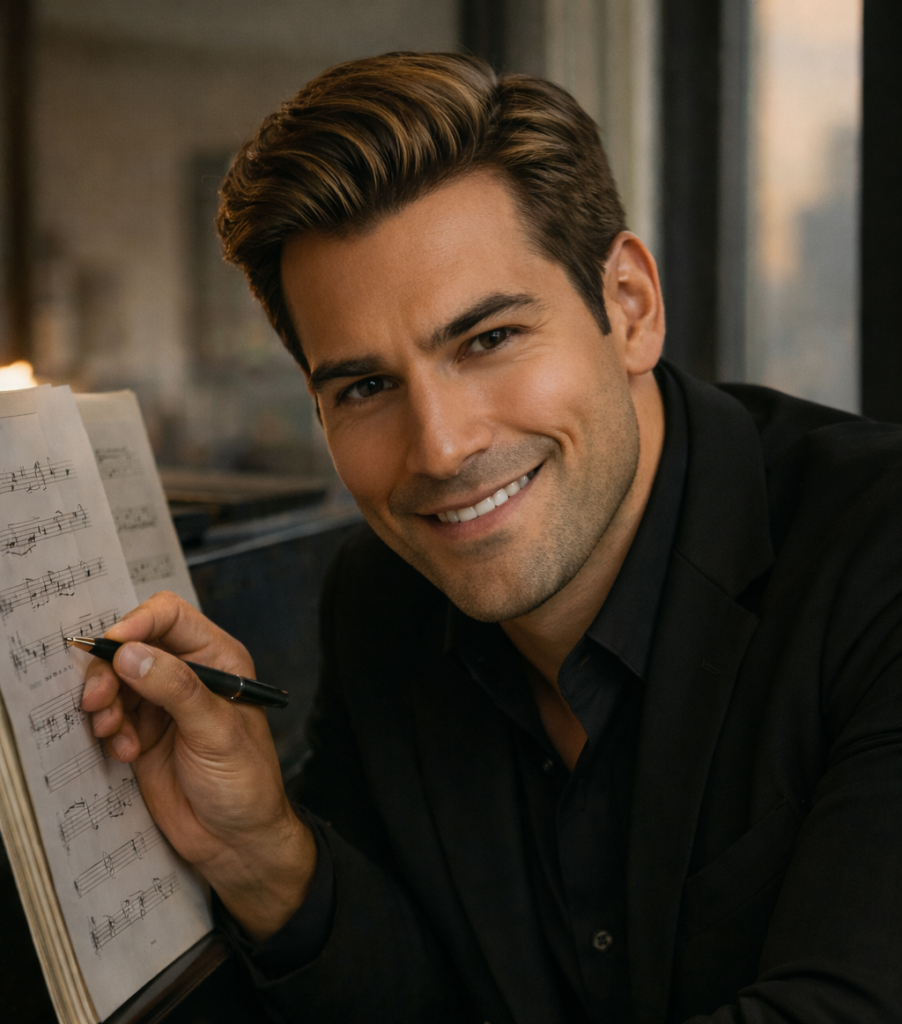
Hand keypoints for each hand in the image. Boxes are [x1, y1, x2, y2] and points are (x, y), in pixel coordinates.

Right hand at [80, 591, 315, 940]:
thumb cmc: (245, 782)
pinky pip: (110, 715)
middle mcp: (187, 673)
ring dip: (105, 703)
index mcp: (217, 658)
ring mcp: (161, 703)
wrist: (235, 840)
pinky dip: (108, 730)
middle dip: (109, 670)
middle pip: (132, 646)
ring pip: (114, 680)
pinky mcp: (141, 733)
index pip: (169, 616)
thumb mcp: (216, 730)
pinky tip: (124, 753)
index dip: (137, 623)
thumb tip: (131, 654)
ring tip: (112, 731)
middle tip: (98, 700)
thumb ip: (175, 688)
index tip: (112, 646)